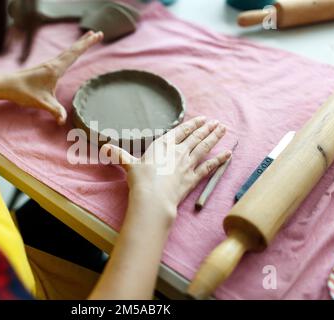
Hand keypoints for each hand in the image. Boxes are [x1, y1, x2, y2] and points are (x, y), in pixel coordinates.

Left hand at [3, 31, 102, 124]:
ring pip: (68, 52)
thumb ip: (55, 111)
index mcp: (55, 68)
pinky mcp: (46, 68)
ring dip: (79, 45)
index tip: (98, 35)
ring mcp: (49, 65)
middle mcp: (53, 63)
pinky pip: (63, 57)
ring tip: (87, 39)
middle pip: (73, 49)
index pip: (75, 53)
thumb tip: (63, 120)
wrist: (7, 85)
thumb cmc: (24, 92)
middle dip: (86, 41)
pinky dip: (71, 52)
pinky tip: (70, 55)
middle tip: (99, 33)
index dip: (87, 44)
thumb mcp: (42, 103)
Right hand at [101, 117, 230, 221]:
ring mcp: (188, 164)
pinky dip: (220, 160)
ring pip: (204, 148)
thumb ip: (119, 154)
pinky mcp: (193, 178)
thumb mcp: (128, 164)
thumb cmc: (140, 180)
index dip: (192, 125)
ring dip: (215, 138)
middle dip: (207, 129)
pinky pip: (209, 167)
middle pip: (196, 137)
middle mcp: (178, 152)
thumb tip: (105, 148)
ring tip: (224, 130)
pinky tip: (228, 154)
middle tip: (218, 122)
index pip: (181, 131)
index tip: (202, 119)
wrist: (153, 198)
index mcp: (163, 145)